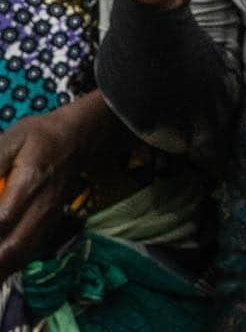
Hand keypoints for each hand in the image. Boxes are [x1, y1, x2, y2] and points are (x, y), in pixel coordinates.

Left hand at [0, 94, 116, 276]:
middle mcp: (41, 208)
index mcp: (30, 184)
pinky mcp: (49, 225)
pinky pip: (27, 254)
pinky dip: (8, 265)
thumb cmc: (41, 137)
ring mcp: (48, 219)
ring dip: (0, 267)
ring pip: (21, 257)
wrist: (78, 137)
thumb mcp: (12, 139)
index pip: (2, 219)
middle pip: (12, 249)